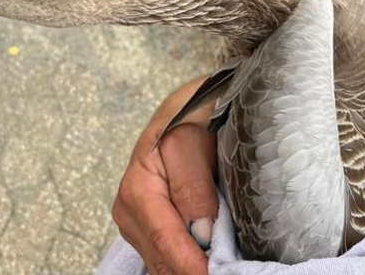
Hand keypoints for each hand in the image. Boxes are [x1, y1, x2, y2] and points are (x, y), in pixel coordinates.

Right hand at [112, 78, 218, 274]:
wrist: (191, 106)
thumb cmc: (192, 114)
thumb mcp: (191, 138)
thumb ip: (192, 185)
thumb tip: (201, 234)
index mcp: (138, 189)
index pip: (166, 242)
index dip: (193, 267)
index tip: (221, 274)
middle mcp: (131, 212)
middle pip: (164, 261)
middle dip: (195, 269)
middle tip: (233, 269)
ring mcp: (139, 223)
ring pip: (166, 264)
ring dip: (194, 266)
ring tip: (227, 263)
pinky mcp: (152, 228)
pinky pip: (170, 257)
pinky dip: (191, 263)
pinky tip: (212, 259)